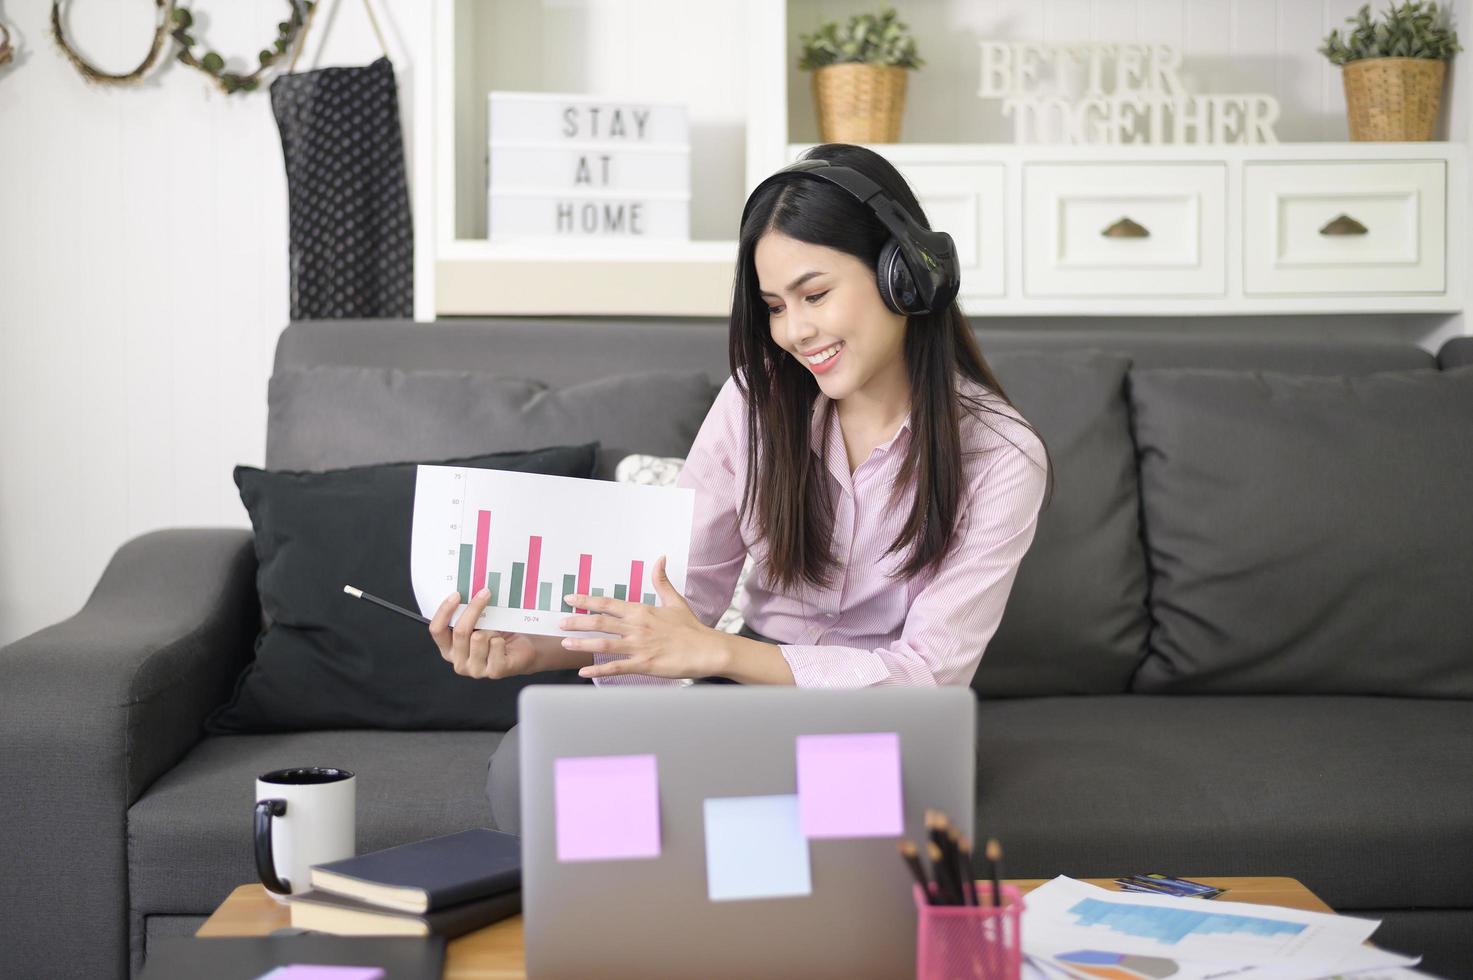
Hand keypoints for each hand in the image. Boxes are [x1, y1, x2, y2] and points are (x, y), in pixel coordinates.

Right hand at [428, 588, 542, 679]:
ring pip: (479, 638)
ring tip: (497, 630)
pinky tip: (504, 643)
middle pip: (460, 631)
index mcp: (449, 650)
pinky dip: (501, 639)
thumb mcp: (478, 624)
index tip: (456, 594)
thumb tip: (467, 591)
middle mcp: (459, 662)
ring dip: (491, 629)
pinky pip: (495, 645)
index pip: (437, 630)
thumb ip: (467, 615)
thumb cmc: (499, 635)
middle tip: (485, 592)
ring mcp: (476, 669)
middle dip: (473, 609)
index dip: (444, 611)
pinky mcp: (494, 671)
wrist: (524, 651)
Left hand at [562, 555, 724, 679]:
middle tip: (559, 622)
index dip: (587, 600)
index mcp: (641, 611)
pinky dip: (598, 670)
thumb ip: (661, 581)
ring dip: (582, 643)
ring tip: (565, 643)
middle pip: (600, 622)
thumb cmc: (690, 627)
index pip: (608, 603)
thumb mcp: (674, 601)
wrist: (707, 649)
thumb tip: (660, 558)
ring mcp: (639, 646)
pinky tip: (583, 671)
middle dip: (577, 621)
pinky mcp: (644, 664)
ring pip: (604, 644)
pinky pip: (616, 667)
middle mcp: (637, 627)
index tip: (570, 598)